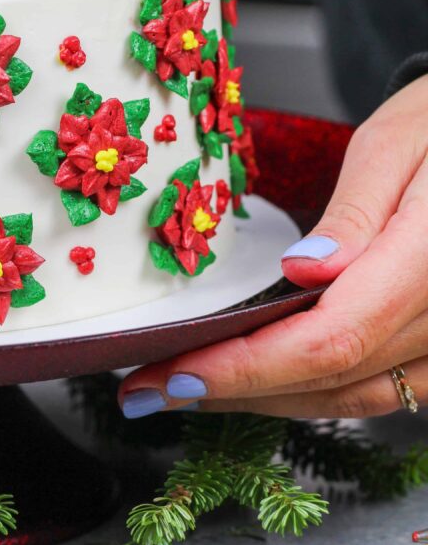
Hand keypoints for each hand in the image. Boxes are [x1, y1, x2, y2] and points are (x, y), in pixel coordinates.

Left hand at [119, 76, 427, 418]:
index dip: (245, 368)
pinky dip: (310, 392)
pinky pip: (375, 388)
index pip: (329, 338)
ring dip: (264, 400)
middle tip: (151, 389)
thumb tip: (302, 269)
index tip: (173, 374)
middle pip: (331, 379)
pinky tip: (258, 383)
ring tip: (187, 389)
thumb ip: (353, 212)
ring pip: (351, 397)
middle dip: (233, 390)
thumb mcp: (394, 144)